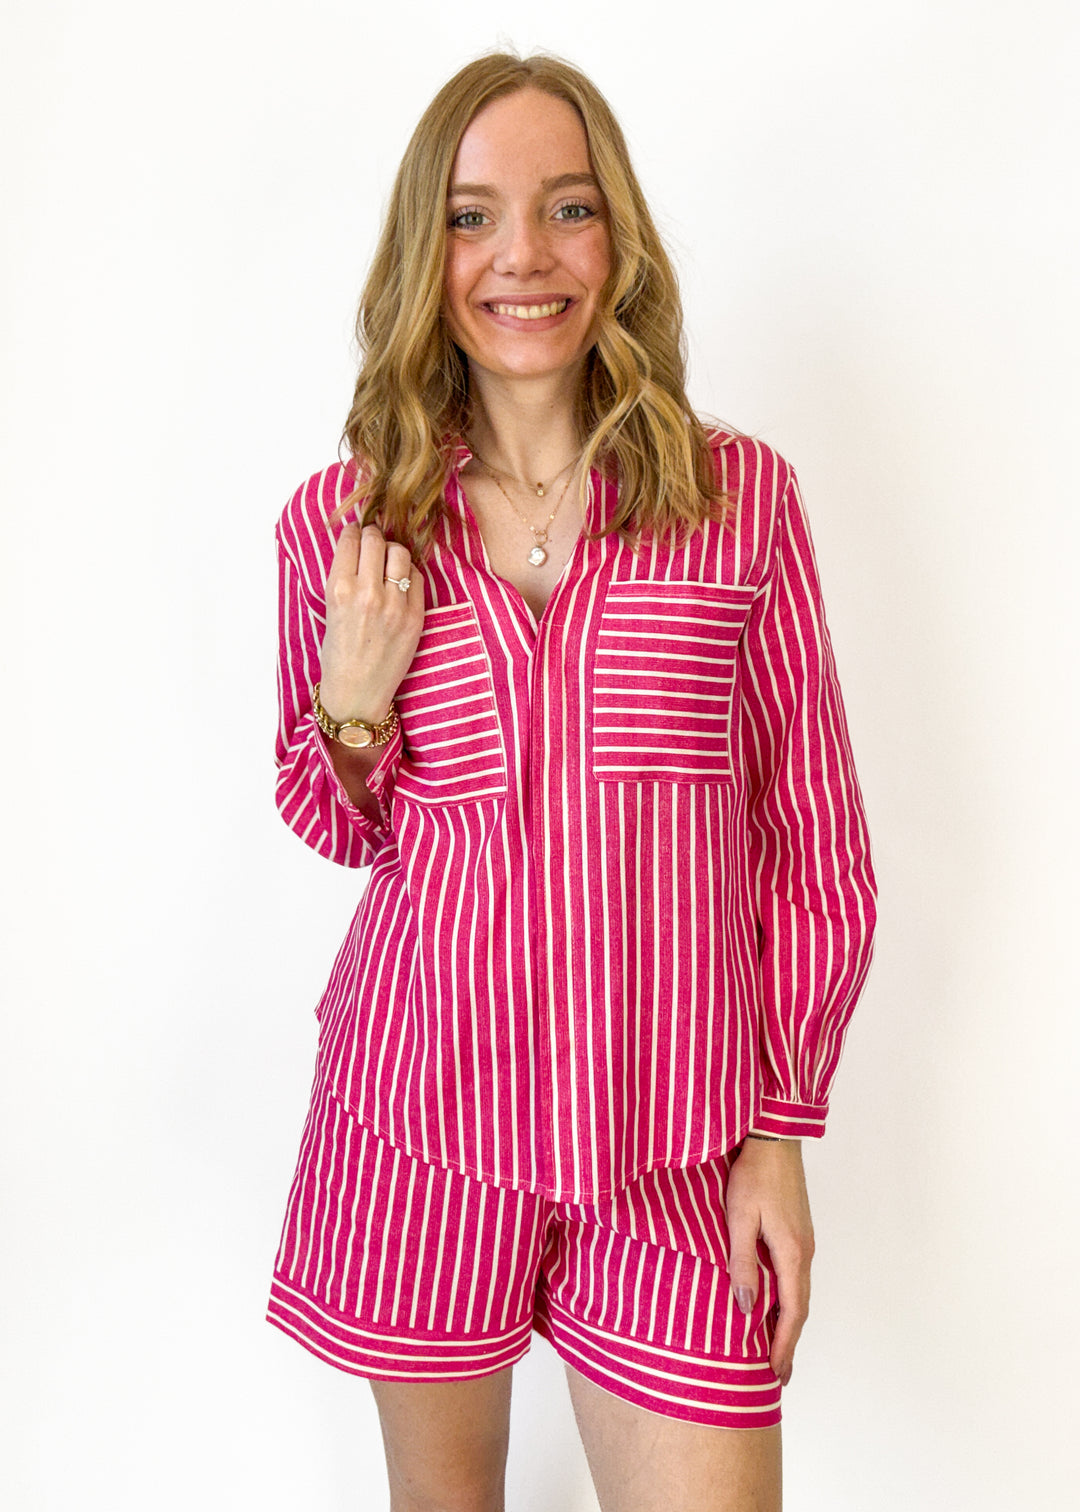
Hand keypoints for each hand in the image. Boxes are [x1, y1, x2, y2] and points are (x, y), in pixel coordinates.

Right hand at [318, 523, 424, 721]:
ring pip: (400, 553)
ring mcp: (394, 605)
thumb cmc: (338, 654)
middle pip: (376, 539)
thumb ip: (344, 578)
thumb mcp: (330, 611)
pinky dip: (409, 574)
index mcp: (339, 590)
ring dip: (393, 552)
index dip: (354, 532)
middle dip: (373, 536)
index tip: (356, 534)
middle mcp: (367, 594)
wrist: (357, 693)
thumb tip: (358, 546)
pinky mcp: (415, 617)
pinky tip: (400, 583)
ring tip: (388, 563)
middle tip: (372, 544)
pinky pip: (417, 578)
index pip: (351, 539)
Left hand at [726, 1138, 813, 1387]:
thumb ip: (742, 1262)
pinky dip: (787, 1298)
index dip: (784, 1344)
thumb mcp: (739, 1218)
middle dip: (789, 1341)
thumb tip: (746, 1308)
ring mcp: (803, 1240)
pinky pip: (794, 1275)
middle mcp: (804, 1251)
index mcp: (792, 1253)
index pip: (792, 1312)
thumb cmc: (754, 1174)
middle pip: (799, 1307)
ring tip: (774, 1346)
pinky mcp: (797, 1231)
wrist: (774, 1137)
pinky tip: (773, 1303)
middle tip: (779, 1372)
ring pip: (798, 1291)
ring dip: (788, 1321)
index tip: (778, 1373)